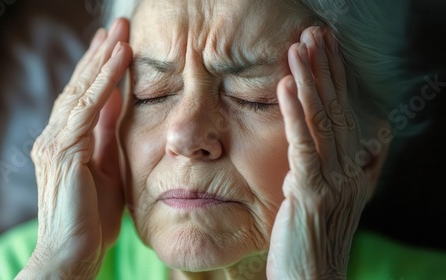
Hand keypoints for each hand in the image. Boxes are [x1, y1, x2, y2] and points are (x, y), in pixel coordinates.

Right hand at [16, 19, 131, 278]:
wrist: (73, 254)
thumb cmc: (91, 218)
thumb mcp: (106, 168)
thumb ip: (106, 135)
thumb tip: (117, 101)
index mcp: (65, 141)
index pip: (82, 96)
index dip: (97, 68)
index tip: (113, 44)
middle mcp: (54, 137)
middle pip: (78, 87)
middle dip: (99, 54)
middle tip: (117, 26)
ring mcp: (54, 143)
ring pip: (80, 92)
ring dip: (102, 60)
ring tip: (119, 33)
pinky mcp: (63, 152)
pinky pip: (85, 110)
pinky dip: (103, 83)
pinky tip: (117, 62)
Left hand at [267, 27, 377, 278]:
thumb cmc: (315, 239)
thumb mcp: (331, 197)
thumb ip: (339, 164)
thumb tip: (353, 135)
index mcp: (353, 166)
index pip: (343, 111)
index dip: (335, 77)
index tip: (324, 47)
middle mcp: (350, 169)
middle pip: (336, 108)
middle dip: (325, 69)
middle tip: (314, 33)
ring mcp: (333, 181)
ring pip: (323, 121)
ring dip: (310, 81)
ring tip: (300, 48)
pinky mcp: (310, 193)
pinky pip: (303, 146)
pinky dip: (294, 114)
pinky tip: (284, 86)